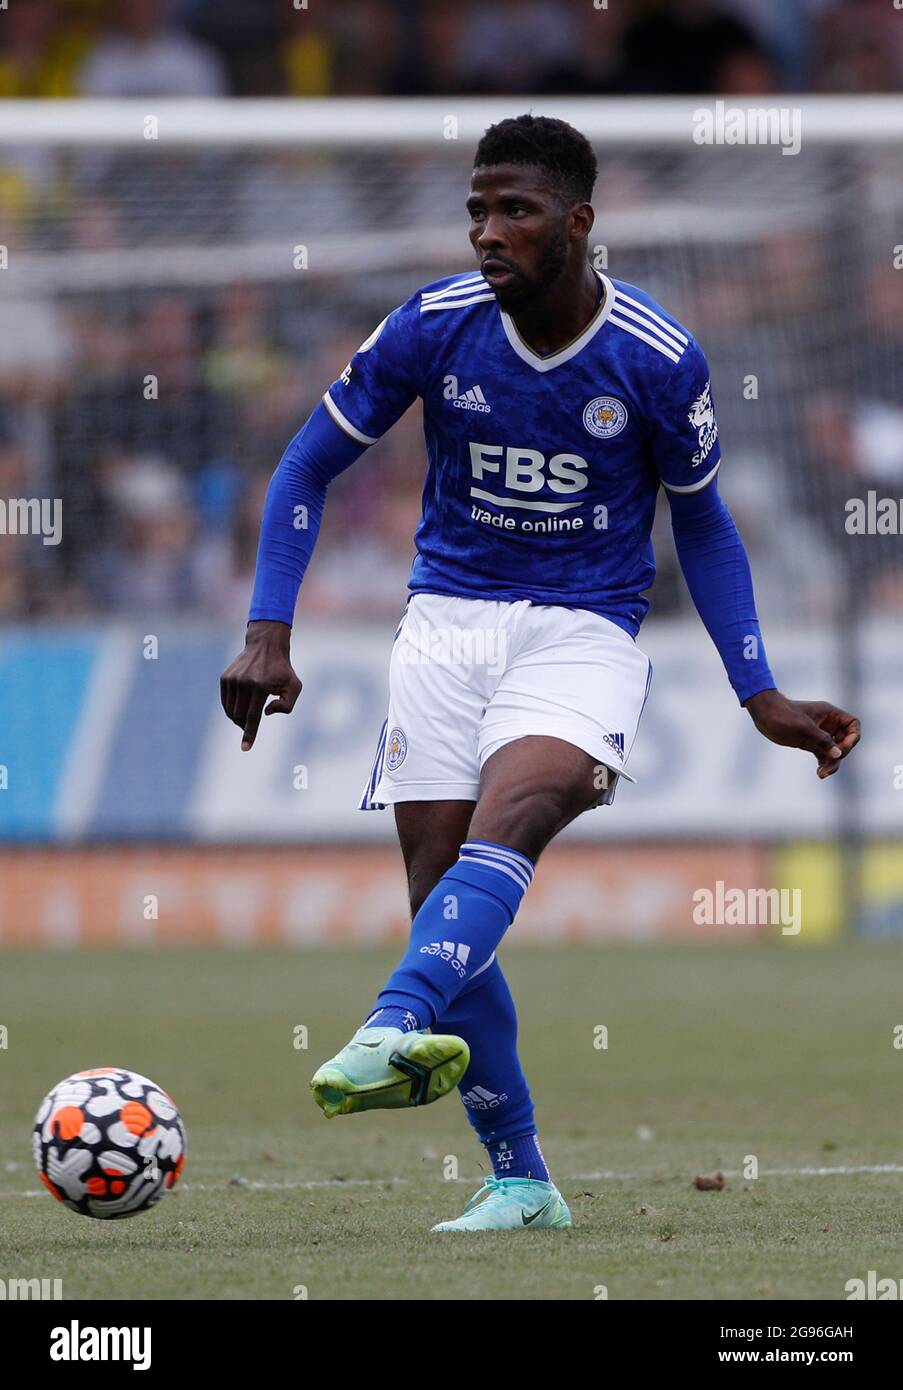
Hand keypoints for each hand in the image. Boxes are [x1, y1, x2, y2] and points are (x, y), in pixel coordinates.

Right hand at [220, 620, 301, 750]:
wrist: (266, 645)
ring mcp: (232, 680)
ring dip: (238, 718)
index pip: (253, 716)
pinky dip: (232, 709)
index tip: (245, 748)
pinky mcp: (225, 678)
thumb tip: (266, 712)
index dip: (249, 734)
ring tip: (247, 714)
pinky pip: (225, 702)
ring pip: (231, 711)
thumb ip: (286, 705)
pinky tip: (241, 706)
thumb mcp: (295, 686)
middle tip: (251, 724)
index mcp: (261, 686)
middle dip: (245, 725)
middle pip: (240, 716)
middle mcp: (244, 683)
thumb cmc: (283, 669)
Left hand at [743, 689, 860, 778]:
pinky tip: (820, 774)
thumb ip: (822, 741)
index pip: (852, 725)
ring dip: (832, 763)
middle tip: (830, 762)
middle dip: (841, 754)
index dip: (852, 737)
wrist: (763, 715)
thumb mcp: (804, 728)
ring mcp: (818, 734)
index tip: (842, 748)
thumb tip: (839, 754)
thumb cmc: (783, 715)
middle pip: (845, 741)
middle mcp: (827, 724)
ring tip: (822, 774)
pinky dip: (823, 764)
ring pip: (834, 751)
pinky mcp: (810, 743)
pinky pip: (823, 755)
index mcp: (830, 714)